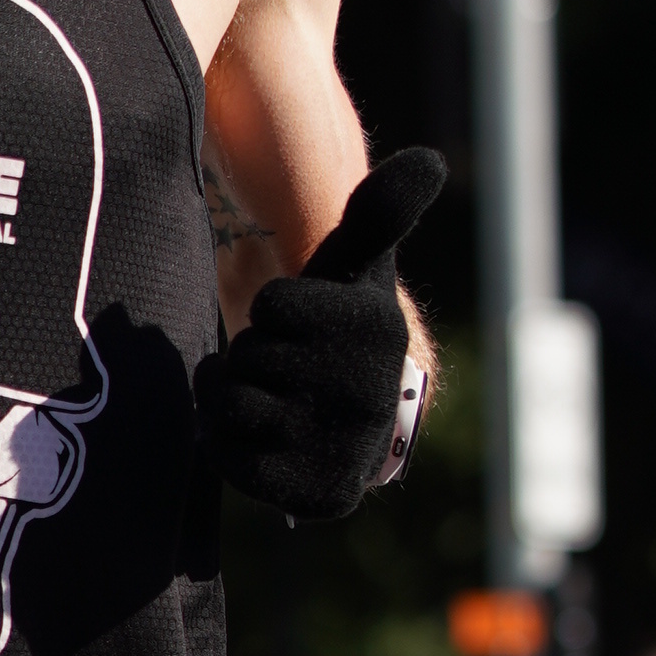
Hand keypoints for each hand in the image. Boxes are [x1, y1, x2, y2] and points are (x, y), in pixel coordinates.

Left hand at [197, 148, 446, 521]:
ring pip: (229, 402)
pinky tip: (259, 435)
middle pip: (247, 354)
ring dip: (231, 394)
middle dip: (253, 354)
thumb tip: (432, 159)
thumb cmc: (338, 325)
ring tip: (272, 396)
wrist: (340, 419)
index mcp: (380, 331)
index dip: (276, 309)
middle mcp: (370, 395)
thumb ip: (381, 210)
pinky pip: (225, 457)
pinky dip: (223, 442)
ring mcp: (342, 450)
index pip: (272, 303)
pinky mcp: (313, 496)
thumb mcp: (357, 263)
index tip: (307, 321)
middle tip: (291, 366)